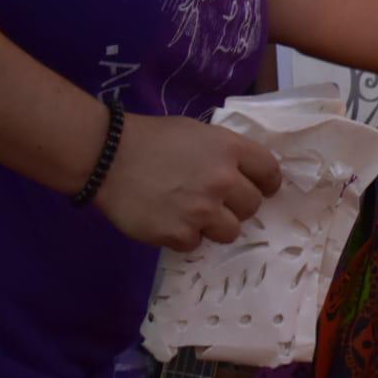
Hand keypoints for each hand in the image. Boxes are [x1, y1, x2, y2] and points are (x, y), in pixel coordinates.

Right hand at [93, 114, 281, 251]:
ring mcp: (202, 210)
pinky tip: (168, 219)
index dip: (266, 183)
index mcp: (231, 150)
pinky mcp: (179, 234)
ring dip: (215, 225)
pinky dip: (184, 236)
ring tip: (191, 212)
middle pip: (253, 205)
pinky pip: (196, 243)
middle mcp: (223, 180)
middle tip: (215, 199)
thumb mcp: (200, 133)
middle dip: (237, 204)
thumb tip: (246, 175)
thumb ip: (227, 154)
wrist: (107, 156)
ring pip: (231, 230)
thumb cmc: (153, 139)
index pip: (271, 173)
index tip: (259, 188)